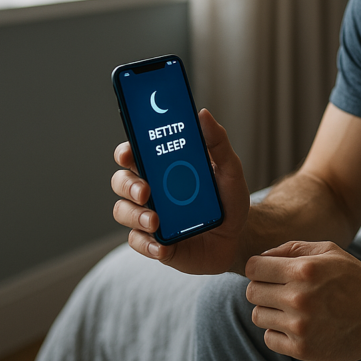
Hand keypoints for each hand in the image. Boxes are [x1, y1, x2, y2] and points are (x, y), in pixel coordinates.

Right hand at [111, 108, 250, 273]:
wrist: (239, 236)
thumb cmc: (229, 198)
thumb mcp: (230, 169)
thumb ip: (217, 142)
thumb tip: (203, 113)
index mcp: (164, 168)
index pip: (134, 154)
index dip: (125, 152)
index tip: (128, 153)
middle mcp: (151, 190)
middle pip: (121, 181)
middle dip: (128, 185)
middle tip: (146, 191)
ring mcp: (149, 216)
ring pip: (123, 211)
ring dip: (135, 216)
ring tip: (156, 221)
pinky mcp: (154, 241)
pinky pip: (138, 242)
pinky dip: (147, 244)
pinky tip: (162, 246)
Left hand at [245, 241, 360, 360]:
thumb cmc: (356, 280)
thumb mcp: (331, 252)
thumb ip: (294, 248)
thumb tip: (262, 256)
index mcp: (304, 269)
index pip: (253, 268)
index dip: (258, 268)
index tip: (269, 272)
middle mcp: (298, 297)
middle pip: (252, 292)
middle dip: (264, 288)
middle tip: (283, 290)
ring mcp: (299, 325)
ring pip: (258, 316)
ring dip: (271, 310)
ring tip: (294, 308)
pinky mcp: (301, 349)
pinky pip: (270, 338)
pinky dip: (279, 331)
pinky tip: (299, 324)